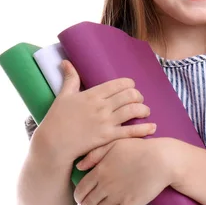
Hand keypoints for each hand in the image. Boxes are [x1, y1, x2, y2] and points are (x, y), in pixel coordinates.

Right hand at [35, 59, 156, 164]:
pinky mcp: (107, 137)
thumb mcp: (63, 96)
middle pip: (130, 95)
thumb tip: (66, 62)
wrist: (53, 143)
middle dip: (138, 96)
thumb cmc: (57, 119)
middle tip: (139, 100)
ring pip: (133, 111)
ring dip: (143, 110)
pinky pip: (130, 132)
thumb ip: (70, 78)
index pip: (119, 84)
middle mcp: (102, 106)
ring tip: (145, 111)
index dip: (129, 84)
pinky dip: (144, 129)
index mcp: (93, 94)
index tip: (131, 87)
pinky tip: (152, 127)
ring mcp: (106, 122)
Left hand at [73, 137, 173, 204]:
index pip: (81, 190)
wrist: (161, 159)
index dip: (78, 198)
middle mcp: (105, 185)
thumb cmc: (139, 148)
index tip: (81, 200)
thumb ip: (94, 154)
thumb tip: (79, 167)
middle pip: (88, 204)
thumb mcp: (114, 144)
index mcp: (100, 171)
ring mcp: (117, 196)